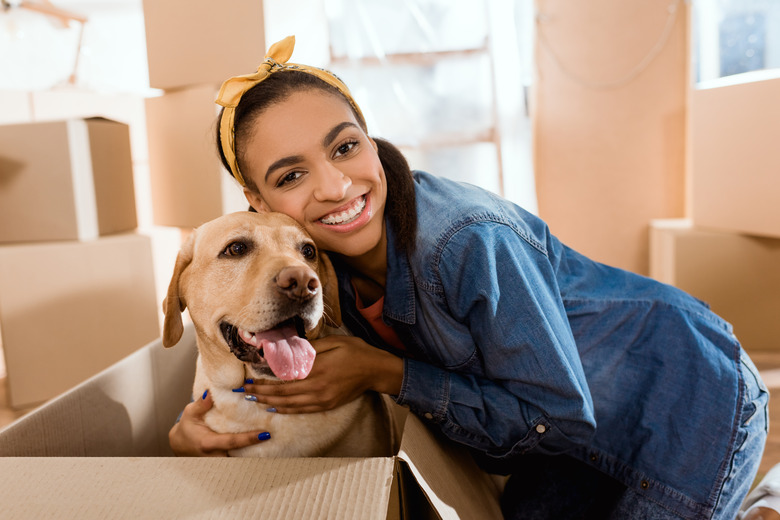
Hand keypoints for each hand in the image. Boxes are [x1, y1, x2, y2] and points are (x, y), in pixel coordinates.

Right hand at [168, 390, 270, 455]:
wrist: (180, 445)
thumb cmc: (187, 428)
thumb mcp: (189, 413)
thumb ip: (200, 404)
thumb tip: (210, 393)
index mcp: (208, 443)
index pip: (232, 442)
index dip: (248, 439)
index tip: (265, 434)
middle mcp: (216, 456)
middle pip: (242, 454)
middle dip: (258, 448)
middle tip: (277, 436)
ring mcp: (221, 461)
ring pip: (242, 459)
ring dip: (257, 452)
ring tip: (276, 441)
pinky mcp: (225, 462)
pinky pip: (240, 459)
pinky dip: (251, 453)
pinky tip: (266, 444)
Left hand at [243, 335, 402, 413]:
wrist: (376, 370)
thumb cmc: (356, 352)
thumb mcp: (334, 342)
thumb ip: (311, 349)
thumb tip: (289, 351)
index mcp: (318, 369)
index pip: (285, 378)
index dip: (266, 380)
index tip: (251, 379)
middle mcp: (318, 387)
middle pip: (283, 394)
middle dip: (262, 393)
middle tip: (246, 392)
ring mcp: (323, 399)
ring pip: (290, 404)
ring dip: (270, 403)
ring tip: (256, 400)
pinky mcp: (327, 405)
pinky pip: (302, 410)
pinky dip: (286, 409)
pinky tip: (276, 408)